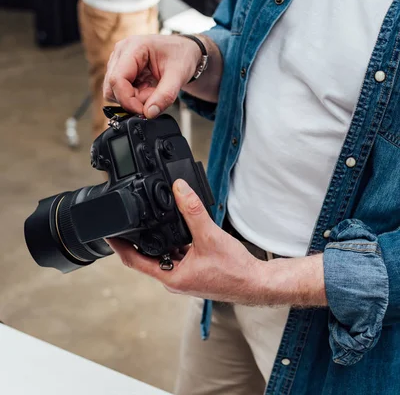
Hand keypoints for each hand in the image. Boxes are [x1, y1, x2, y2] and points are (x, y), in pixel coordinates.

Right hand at [103, 35, 201, 117]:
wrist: (184, 51)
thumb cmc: (181, 55)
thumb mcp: (178, 75)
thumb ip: (165, 96)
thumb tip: (149, 113)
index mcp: (133, 47)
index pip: (117, 79)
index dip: (128, 100)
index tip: (144, 110)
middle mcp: (121, 51)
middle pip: (112, 87)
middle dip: (132, 99)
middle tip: (154, 96)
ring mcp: (118, 60)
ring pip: (114, 91)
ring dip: (134, 98)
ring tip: (152, 90)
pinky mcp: (121, 69)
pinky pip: (120, 90)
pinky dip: (134, 95)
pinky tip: (148, 88)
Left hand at [108, 181, 327, 306]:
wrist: (256, 283)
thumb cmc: (235, 270)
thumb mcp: (209, 235)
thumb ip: (192, 210)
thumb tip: (179, 189)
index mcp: (172, 277)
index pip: (134, 261)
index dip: (119, 246)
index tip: (108, 234)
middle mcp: (175, 279)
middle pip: (147, 257)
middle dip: (138, 239)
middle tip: (128, 220)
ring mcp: (185, 277)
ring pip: (164, 255)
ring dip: (159, 239)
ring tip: (153, 220)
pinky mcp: (195, 272)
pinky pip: (178, 255)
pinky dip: (175, 242)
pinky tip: (180, 229)